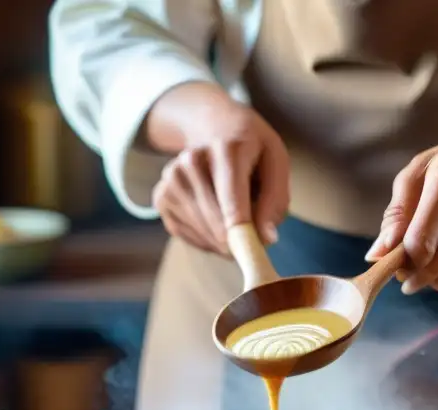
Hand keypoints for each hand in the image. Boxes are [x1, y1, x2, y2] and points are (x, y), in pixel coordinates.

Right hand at [148, 87, 288, 254]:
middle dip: (241, 241)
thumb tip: (266, 239)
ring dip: (226, 241)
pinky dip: (209, 240)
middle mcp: (191, 161)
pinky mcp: (161, 198)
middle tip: (258, 236)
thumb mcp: (276, 161)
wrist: (212, 125)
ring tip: (237, 217)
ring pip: (204, 236)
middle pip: (217, 226)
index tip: (255, 258)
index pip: (232, 203)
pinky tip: (218, 220)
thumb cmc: (251, 148)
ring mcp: (171, 180)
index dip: (243, 236)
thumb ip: (276, 200)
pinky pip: (190, 237)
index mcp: (227, 150)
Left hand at [366, 140, 437, 293]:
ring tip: (432, 259)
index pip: (419, 243)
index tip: (395, 259)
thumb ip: (396, 213)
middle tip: (407, 269)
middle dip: (413, 274)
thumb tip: (377, 255)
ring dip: (433, 279)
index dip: (401, 260)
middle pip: (434, 267)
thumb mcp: (420, 172)